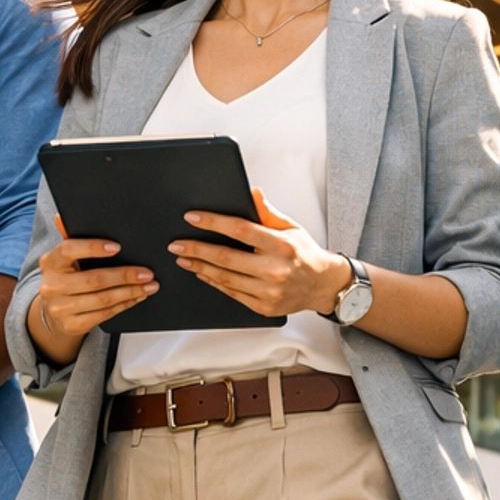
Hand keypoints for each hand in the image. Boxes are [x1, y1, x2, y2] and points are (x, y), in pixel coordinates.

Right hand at [29, 217, 158, 363]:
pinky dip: (124, 305)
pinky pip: (104, 315)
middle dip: (124, 275)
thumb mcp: (65, 257)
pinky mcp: (72, 324)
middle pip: (93, 280)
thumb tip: (62, 217)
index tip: (117, 247)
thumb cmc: (66, 276)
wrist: (54, 310)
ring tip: (149, 285)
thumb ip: (70, 237)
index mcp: (51, 262)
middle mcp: (52, 286)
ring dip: (130, 292)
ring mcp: (61, 308)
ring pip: (102, 300)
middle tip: (146, 272)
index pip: (69, 250)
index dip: (93, 248)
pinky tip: (137, 297)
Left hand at [168, 190, 349, 317]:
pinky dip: (214, 283)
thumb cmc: (304, 254)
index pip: (240, 230)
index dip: (213, 223)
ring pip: (225, 278)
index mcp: (281, 245)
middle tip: (177, 244)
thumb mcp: (291, 227)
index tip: (193, 218)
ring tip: (184, 259)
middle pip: (226, 258)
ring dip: (200, 268)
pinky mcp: (264, 307)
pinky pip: (232, 293)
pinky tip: (202, 274)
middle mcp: (275, 269)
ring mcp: (269, 291)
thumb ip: (268, 212)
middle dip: (197, 249)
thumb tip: (252, 193)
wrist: (322, 285)